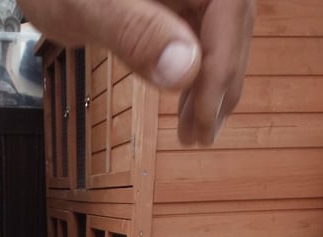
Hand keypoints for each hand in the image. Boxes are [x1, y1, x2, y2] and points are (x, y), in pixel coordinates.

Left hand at [21, 0, 254, 145]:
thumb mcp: (90, 7)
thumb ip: (136, 32)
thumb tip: (185, 70)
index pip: (230, 11)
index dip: (222, 68)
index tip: (203, 118)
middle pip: (233, 24)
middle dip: (220, 84)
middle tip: (201, 137)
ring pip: (220, 34)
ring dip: (211, 86)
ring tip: (194, 133)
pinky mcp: (178, 0)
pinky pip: (200, 34)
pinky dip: (196, 72)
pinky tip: (186, 106)